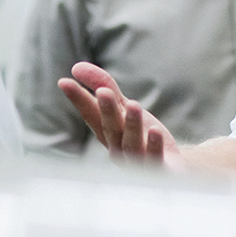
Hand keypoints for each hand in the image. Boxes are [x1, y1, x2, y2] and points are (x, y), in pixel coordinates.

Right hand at [56, 61, 184, 168]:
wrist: (171, 169)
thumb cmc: (142, 137)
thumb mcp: (124, 109)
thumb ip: (105, 88)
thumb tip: (77, 67)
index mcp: (107, 132)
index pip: (91, 114)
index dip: (78, 99)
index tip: (64, 82)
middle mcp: (118, 148)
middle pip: (111, 129)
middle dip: (106, 111)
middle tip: (102, 92)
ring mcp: (137, 161)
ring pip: (132, 144)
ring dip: (132, 125)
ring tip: (133, 104)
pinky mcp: (157, 170)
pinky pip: (154, 159)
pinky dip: (154, 146)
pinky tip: (156, 131)